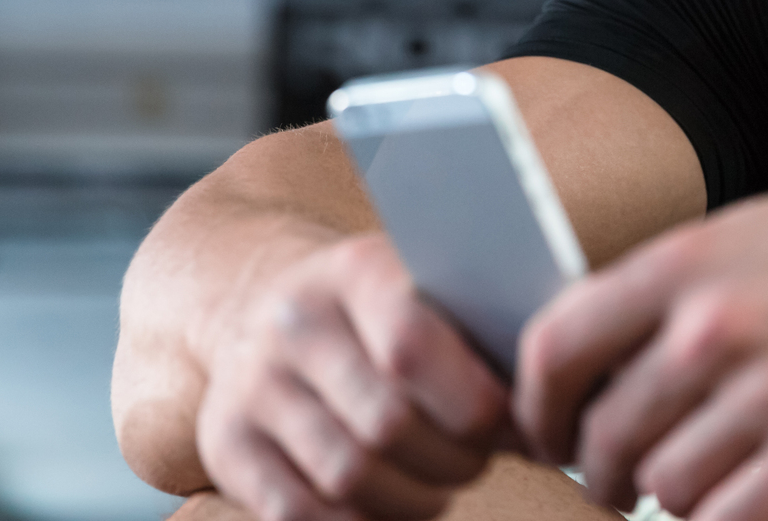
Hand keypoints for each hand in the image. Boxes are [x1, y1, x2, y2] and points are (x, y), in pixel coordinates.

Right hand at [196, 233, 515, 520]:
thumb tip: (542, 412)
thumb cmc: (378, 311)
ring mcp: (251, 385)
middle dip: (455, 459)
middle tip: (477, 459)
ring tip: (438, 484)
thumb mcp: (423, 288)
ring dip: (415, 498)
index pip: (412, 345)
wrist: (261, 309)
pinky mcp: (225, 445)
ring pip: (349, 476)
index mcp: (355, 270)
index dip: (474, 404)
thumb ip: (478, 334)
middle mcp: (293, 323)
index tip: (512, 424)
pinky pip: (301, 514)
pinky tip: (389, 505)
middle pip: (387, 423)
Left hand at [515, 174, 767, 520]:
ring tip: (716, 480)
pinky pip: (729, 519)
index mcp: (690, 261)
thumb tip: (597, 355)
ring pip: (665, 488)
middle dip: (606, 473)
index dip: (539, 408)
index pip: (554, 346)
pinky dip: (732, 519)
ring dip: (680, 498)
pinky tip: (759, 497)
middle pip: (604, 434)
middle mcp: (717, 323)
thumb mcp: (762, 237)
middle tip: (626, 484)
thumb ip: (679, 291)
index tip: (553, 436)